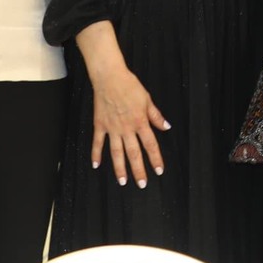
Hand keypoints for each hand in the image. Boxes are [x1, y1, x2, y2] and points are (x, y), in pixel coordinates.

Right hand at [76, 21, 169, 187]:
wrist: (109, 77)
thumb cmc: (129, 85)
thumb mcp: (147, 99)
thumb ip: (156, 115)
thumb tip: (166, 126)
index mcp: (140, 122)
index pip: (150, 144)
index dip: (156, 159)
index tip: (159, 170)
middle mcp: (127, 128)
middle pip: (134, 153)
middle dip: (139, 170)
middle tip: (142, 184)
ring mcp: (112, 128)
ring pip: (117, 152)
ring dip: (120, 168)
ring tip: (123, 181)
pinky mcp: (100, 125)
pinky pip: (98, 142)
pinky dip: (96, 154)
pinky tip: (96, 165)